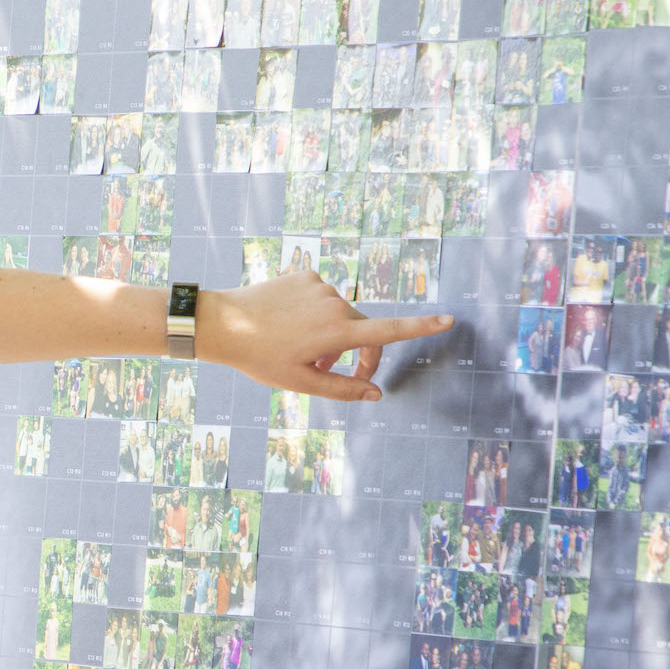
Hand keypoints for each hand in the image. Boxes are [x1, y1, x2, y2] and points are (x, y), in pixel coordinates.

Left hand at [199, 272, 452, 401]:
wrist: (221, 322)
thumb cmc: (260, 357)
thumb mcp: (301, 383)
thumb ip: (343, 389)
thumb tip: (376, 394)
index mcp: (336, 331)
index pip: (388, 332)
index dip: (421, 327)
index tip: (448, 319)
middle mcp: (334, 303)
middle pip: (363, 330)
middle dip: (353, 354)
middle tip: (327, 373)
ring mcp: (319, 286)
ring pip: (340, 316)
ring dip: (331, 336)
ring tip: (301, 352)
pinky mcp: (305, 275)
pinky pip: (321, 299)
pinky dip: (315, 315)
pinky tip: (289, 325)